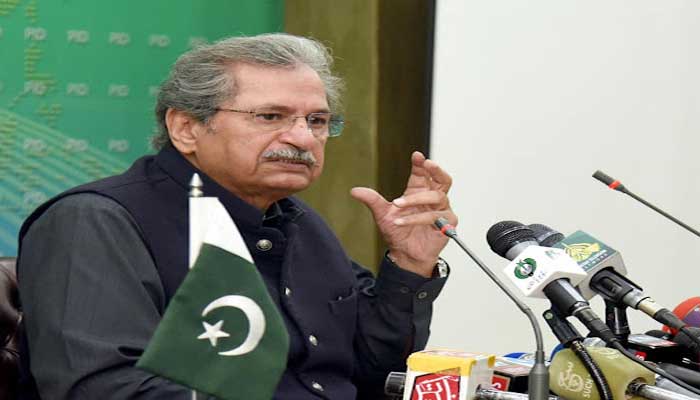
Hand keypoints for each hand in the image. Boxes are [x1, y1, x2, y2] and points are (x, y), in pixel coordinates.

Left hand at [351, 151, 456, 276]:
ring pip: (435, 197)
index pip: (423, 173)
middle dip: (436, 170)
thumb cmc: (398, 233)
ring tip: (397, 205)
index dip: (421, 164)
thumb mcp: (382, 214)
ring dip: (415, 200)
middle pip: (443, 179)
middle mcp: (433, 199)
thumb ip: (372, 200)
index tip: (416, 155)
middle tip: (426, 164)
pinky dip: (416, 218)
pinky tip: (401, 222)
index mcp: (419, 191)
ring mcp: (441, 211)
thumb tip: (354, 191)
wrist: (404, 254)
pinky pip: (433, 217)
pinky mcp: (446, 224)